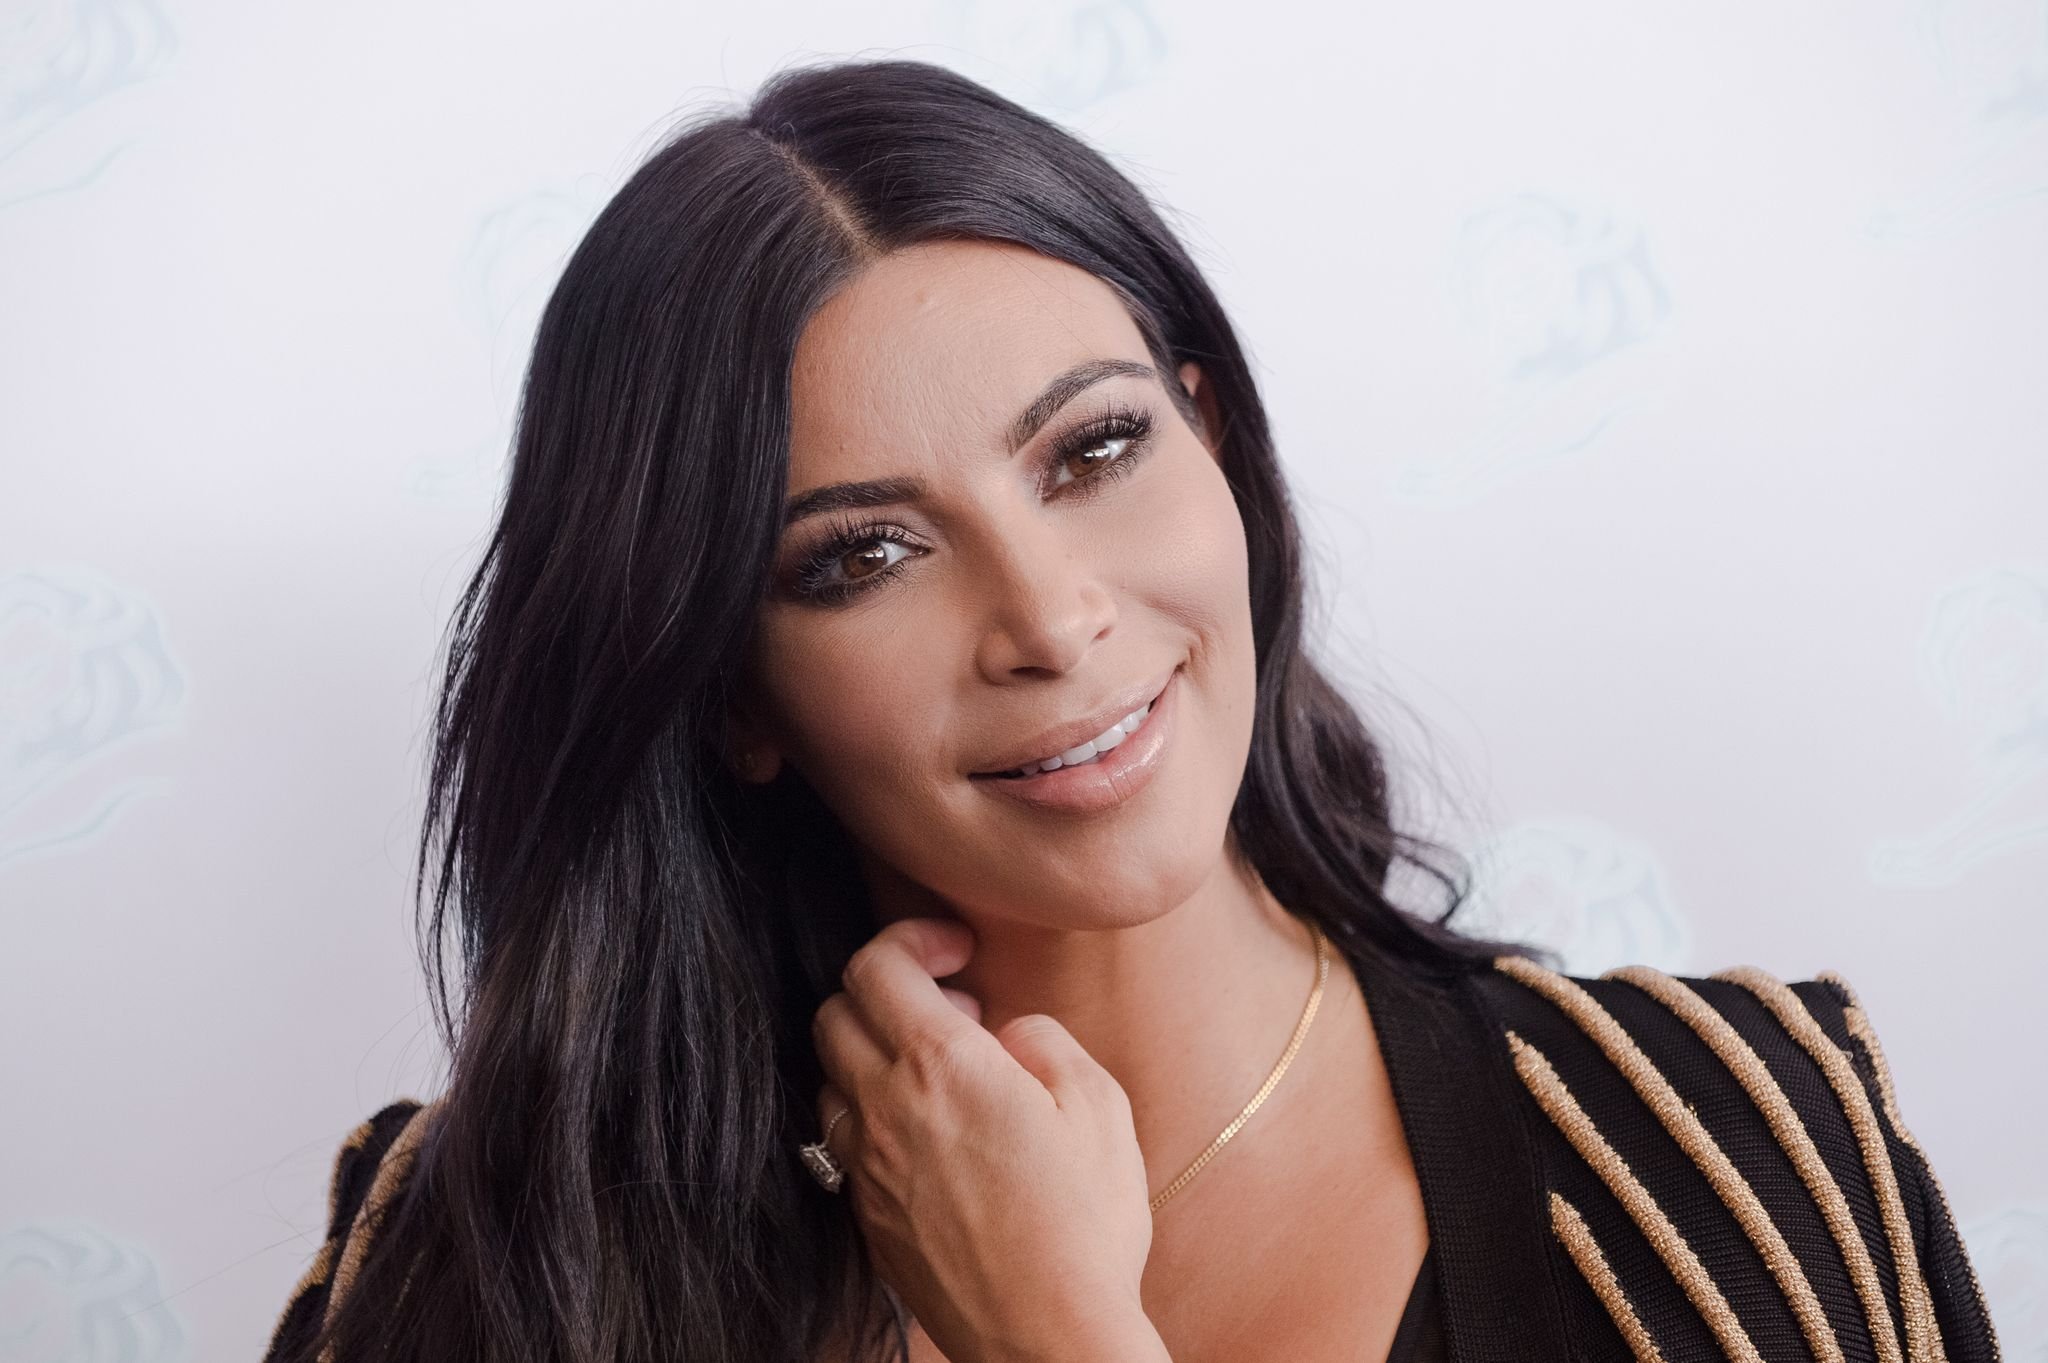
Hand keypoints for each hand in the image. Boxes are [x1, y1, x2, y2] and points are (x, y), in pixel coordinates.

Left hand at [811, 918, 1160, 1362]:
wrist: (1046, 1338)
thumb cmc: (1085, 1225)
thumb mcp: (1098, 1106)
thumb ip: (1044, 1041)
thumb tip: (1009, 1032)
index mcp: (941, 1066)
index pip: (877, 964)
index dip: (913, 938)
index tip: (958, 952)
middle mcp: (886, 1108)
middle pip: (835, 1011)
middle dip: (885, 992)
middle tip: (955, 1014)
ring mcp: (865, 1167)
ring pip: (828, 1075)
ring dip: (871, 1055)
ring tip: (940, 1078)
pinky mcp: (864, 1217)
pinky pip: (841, 1140)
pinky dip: (871, 1115)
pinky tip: (930, 1137)